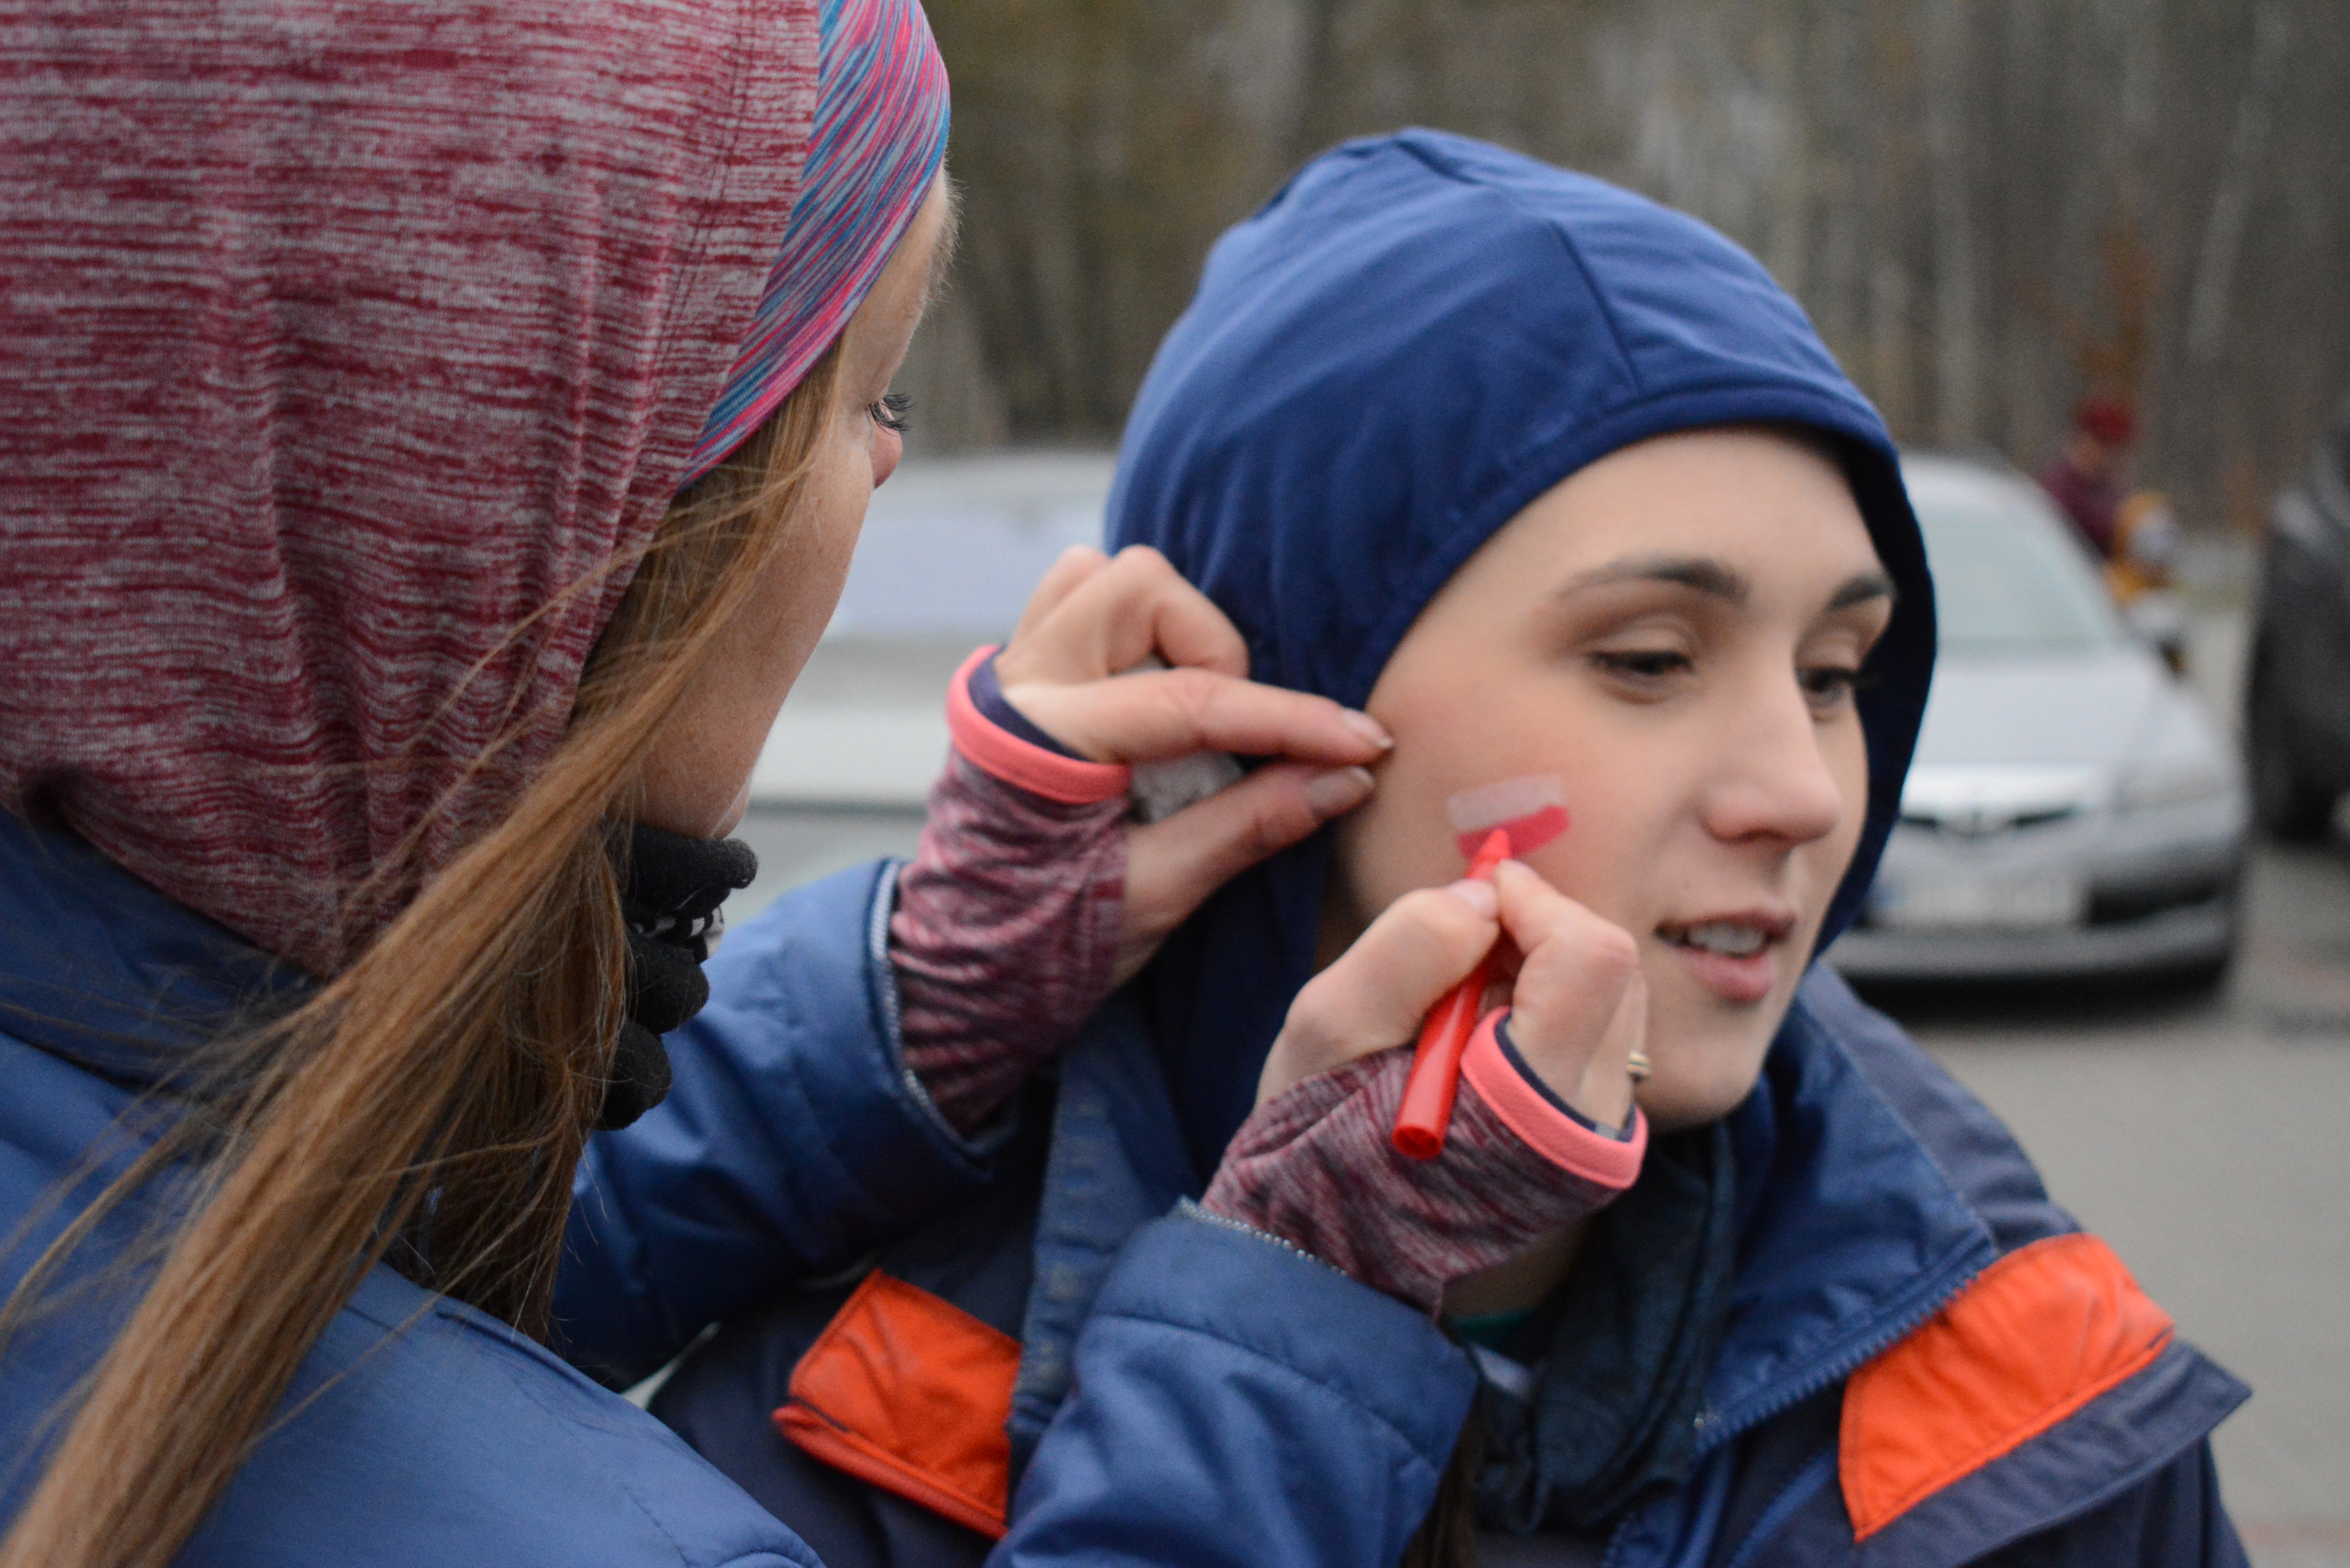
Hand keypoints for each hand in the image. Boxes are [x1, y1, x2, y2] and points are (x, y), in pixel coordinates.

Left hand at [992, 545, 1391, 984]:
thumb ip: (1248, 825)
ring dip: (1168, 627)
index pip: (1189, 701)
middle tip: (1239, 731)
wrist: (963, 970)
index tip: (1364, 743)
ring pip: (1100, 577)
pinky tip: (1160, 694)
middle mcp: (1017, 687)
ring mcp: (1012, 674)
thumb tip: (1348, 778)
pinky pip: (1076, 602)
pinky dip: (1132, 631)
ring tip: (1199, 703)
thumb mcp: (1157, 896)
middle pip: (1137, 587)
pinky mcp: (1019, 679)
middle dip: (1213, 646)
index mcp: (1041, 745)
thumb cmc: (1048, 948)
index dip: (1291, 720)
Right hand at [1259, 860, 1642, 1129]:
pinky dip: (1553, 1002)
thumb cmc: (1314, 1134)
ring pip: (1616, 995)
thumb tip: (1484, 897)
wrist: (1332, 1240)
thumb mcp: (1328, 1028)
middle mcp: (1590, 1121)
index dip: (1534, 901)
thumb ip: (1407, 951)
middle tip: (1462, 943)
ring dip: (1547, 963)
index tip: (1475, 892)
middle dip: (1541, 928)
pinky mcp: (1598, 1135)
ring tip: (1465, 992)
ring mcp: (1603, 1133)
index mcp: (1528, 1100)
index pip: (1590, 958)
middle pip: (1615, 968)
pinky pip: (1603, 1033)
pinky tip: (1484, 1026)